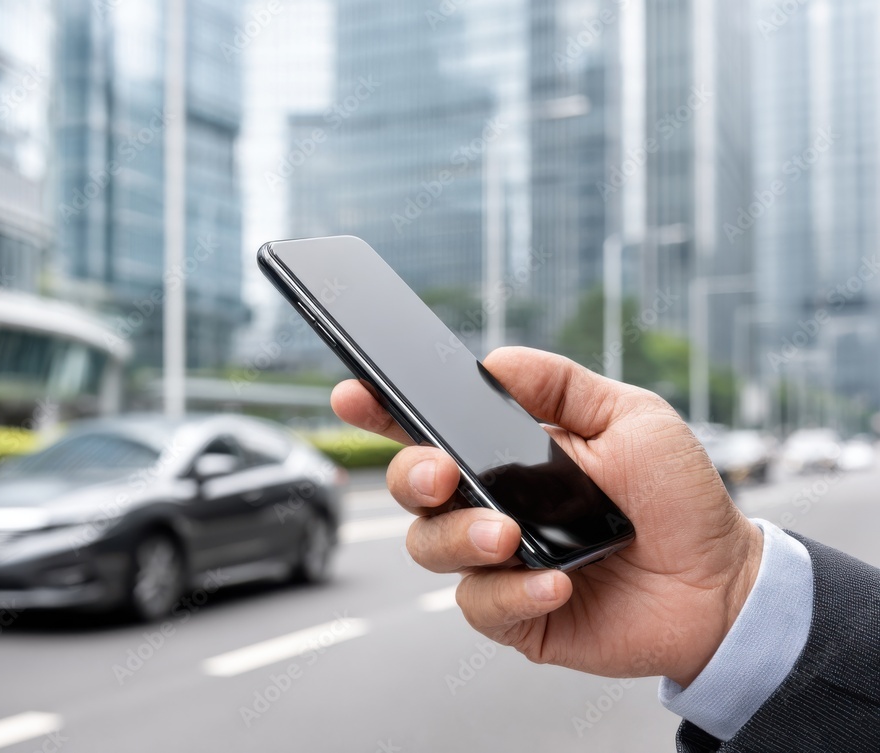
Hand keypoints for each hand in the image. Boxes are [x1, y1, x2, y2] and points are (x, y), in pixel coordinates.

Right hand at [331, 347, 761, 685]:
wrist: (718, 583)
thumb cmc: (675, 498)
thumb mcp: (630, 417)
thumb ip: (561, 384)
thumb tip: (496, 360)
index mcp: (509, 453)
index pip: (432, 428)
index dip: (385, 411)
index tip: (352, 394)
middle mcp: (491, 503)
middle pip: (413, 487)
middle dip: (412, 475)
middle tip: (445, 473)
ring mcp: (498, 560)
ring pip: (431, 548)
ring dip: (460, 537)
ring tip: (508, 534)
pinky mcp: (515, 614)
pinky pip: (481, 606)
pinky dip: (512, 592)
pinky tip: (554, 582)